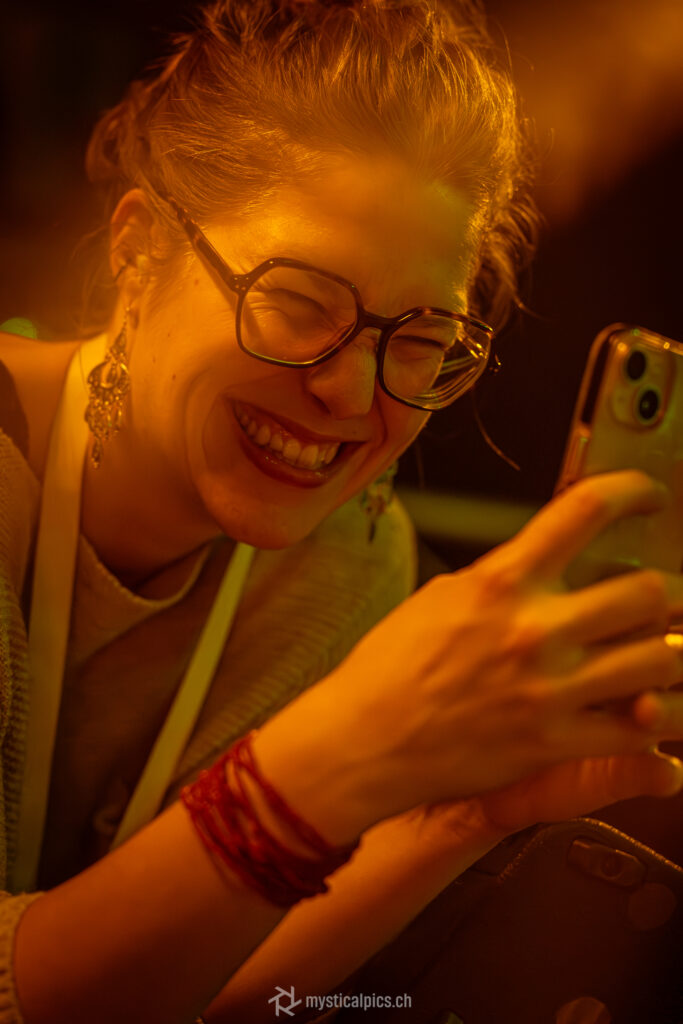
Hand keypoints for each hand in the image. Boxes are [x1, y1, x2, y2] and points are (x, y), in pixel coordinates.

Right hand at [255, 470, 682, 842]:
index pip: (585, 510)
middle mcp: (533, 629)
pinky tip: (646, 709)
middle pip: (646, 590)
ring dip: (667, 651)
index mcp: (500, 582)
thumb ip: (502, 579)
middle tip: (652, 600)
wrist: (363, 741)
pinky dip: (654, 718)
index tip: (651, 497)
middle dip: (660, 593)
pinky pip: (641, 729)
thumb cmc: (390, 668)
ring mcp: (550, 690)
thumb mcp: (441, 597)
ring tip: (656, 652)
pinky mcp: (555, 742)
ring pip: (661, 657)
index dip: (633, 491)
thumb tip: (544, 564)